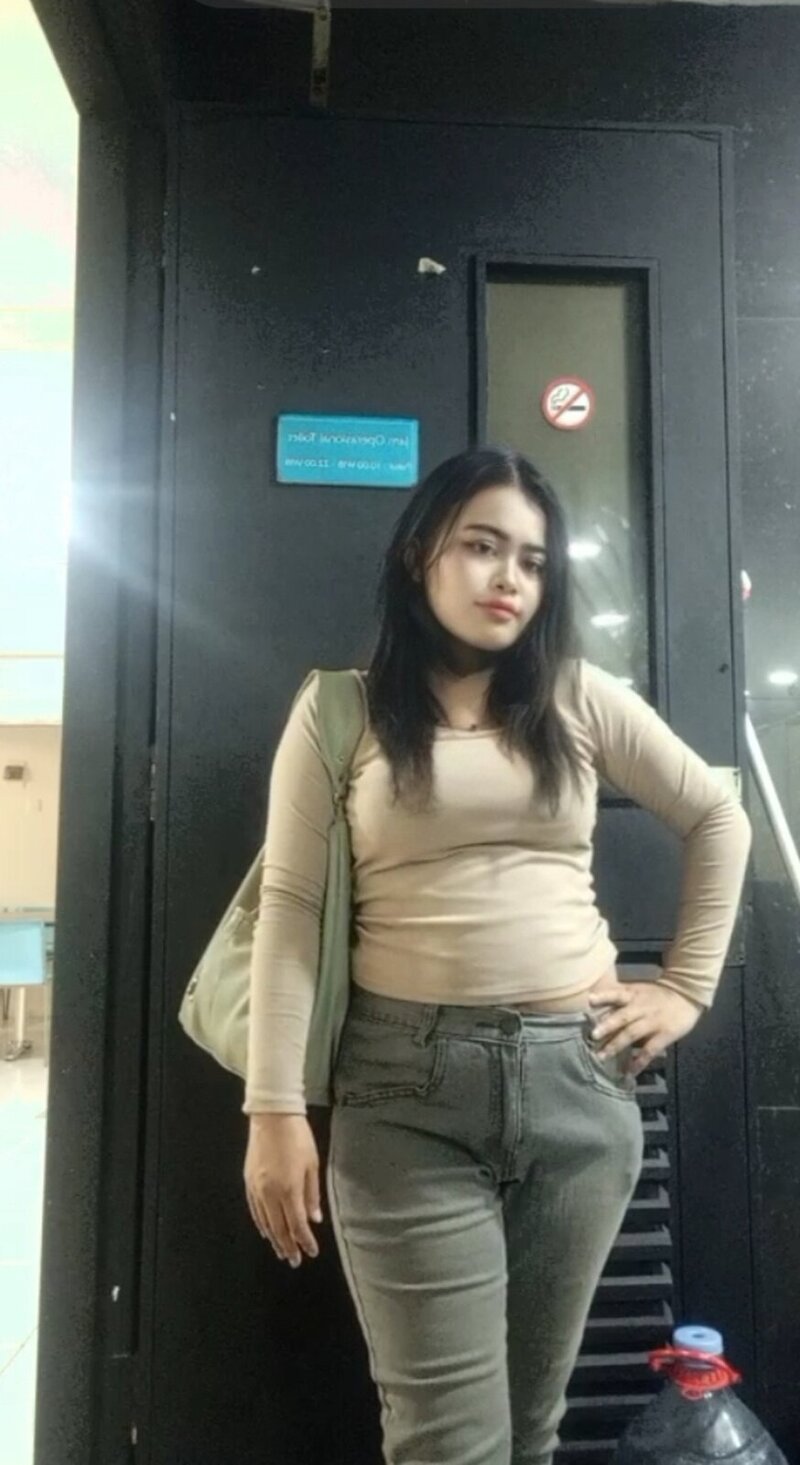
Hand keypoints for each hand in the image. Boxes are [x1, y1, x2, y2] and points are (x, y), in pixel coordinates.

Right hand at [244, 1113, 322, 1266]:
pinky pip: (255, 1210)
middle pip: (279, 1228)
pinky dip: (261, 1223)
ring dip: (274, 1239)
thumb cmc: (298, 1138)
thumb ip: (312, 1194)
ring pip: (265, 1222)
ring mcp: (257, 1189)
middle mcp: (270, 1194)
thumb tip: (314, 1219)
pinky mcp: (248, 1182)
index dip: (305, 1241)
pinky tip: (266, 1230)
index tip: (312, 1252)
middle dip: (288, 1246)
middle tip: (294, 1261)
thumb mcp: (312, 1165)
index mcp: (289, 1190)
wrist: (272, 1116)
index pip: (297, 1225)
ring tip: (281, 1251)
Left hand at [587, 976, 703, 1076]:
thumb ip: (620, 997)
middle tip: (592, 1036)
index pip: (617, 994)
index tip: (589, 1000)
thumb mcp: (639, 989)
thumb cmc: (658, 994)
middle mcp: (641, 1008)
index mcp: (634, 995)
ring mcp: (653, 1022)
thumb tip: (594, 1004)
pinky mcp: (665, 1035)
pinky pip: (650, 1050)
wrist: (687, 994)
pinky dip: (639, 1061)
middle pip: (622, 1016)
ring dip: (616, 1045)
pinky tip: (630, 1072)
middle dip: (606, 1026)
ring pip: (632, 1033)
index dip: (603, 996)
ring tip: (602, 1056)